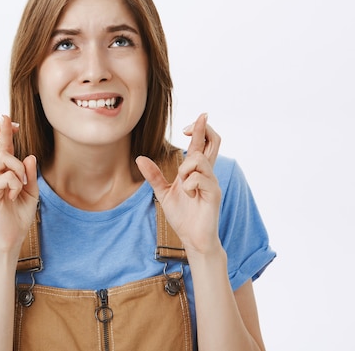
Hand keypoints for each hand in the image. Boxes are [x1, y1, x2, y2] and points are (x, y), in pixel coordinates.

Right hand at [0, 115, 38, 251]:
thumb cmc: (19, 215)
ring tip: (22, 184)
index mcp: (2, 172)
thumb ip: (29, 174)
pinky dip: (16, 183)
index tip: (11, 121)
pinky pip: (6, 177)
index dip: (3, 131)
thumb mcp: (31, 192)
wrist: (11, 237)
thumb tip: (29, 156)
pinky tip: (16, 195)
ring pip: (3, 159)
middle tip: (7, 119)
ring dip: (18, 167)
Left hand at [136, 113, 221, 254]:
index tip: (200, 116)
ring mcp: (212, 182)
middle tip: (187, 129)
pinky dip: (189, 185)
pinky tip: (189, 196)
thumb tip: (140, 158)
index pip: (201, 144)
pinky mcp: (214, 193)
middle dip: (202, 130)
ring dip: (185, 168)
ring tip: (183, 186)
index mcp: (195, 171)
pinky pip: (198, 178)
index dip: (200, 129)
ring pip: (199, 159)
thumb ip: (154, 176)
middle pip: (214, 142)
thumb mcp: (163, 193)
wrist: (193, 239)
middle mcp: (207, 173)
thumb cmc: (183, 216)